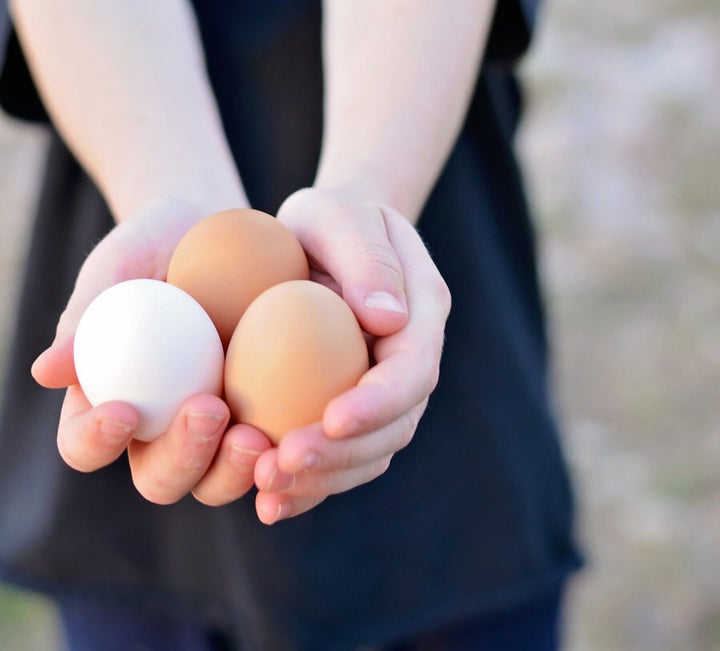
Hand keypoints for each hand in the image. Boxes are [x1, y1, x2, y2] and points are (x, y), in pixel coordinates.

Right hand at [31, 198, 270, 503]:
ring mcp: (215, 430)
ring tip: (258, 436)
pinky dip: (284, 454)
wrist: (219, 230)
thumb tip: (47, 371)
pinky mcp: (263, 417)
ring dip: (234, 471)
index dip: (96, 441)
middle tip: (208, 410)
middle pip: (159, 478)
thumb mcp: (120, 265)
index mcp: (111, 402)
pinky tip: (303, 434)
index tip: (123, 409)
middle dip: (181, 459)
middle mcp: (161, 429)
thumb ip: (87, 313)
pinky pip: (273, 451)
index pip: (86, 444)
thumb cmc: (156, 246)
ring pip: (216, 481)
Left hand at [250, 188, 450, 523]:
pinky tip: (267, 500)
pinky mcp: (349, 409)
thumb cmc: (328, 219)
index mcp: (421, 314)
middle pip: (395, 426)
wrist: (322, 239)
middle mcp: (410, 361)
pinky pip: (340, 456)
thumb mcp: (339, 215)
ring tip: (267, 490)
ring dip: (323, 480)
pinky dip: (309, 484)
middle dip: (343, 454)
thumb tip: (387, 320)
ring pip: (370, 453)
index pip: (412, 369)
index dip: (379, 401)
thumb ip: (366, 259)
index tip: (331, 418)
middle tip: (283, 464)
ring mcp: (383, 391)